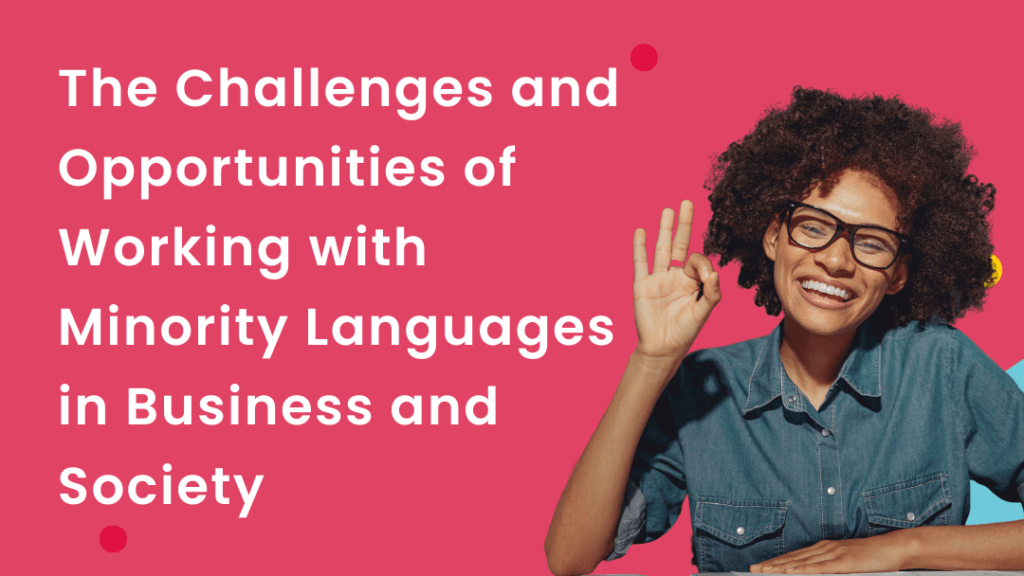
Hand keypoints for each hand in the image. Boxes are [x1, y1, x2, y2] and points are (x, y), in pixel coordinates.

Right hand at [632, 200, 720, 363]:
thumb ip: (711, 293)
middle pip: (680, 244)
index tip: (703, 276)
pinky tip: (641, 231)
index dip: (701, 263)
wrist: (662, 347)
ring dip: (664, 229)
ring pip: (661, 248)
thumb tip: (713, 273)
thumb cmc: (685, 331)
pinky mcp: (641, 284)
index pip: (697, 260)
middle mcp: (674, 276)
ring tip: (667, 210)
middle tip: (687, 202)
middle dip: (684, 224)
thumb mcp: (703, 312)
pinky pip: (640, 262)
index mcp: (691, 281)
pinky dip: (639, 247)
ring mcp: (657, 278)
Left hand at [749, 533, 909, 573]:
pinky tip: (790, 572)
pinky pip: (820, 567)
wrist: (893, 548)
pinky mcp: (844, 561)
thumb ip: (828, 567)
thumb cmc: (870, 558)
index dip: (775, 563)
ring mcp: (834, 554)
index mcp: (823, 548)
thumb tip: (809, 573)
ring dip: (781, 568)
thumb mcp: (845, 562)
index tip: (759, 567)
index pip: (794, 557)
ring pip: (802, 563)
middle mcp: (824, 548)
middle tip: (753, 570)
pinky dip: (803, 570)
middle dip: (771, 565)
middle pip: (793, 559)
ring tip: (765, 572)